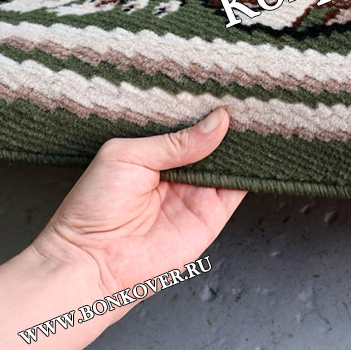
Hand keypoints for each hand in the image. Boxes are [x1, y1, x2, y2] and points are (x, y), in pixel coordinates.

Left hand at [30, 108, 245, 296]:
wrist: (92, 262)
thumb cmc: (93, 208)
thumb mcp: (128, 155)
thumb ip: (176, 140)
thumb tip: (218, 120)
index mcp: (154, 152)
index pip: (188, 124)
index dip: (205, 107)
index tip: (225, 87)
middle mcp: (178, 171)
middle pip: (213, 140)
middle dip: (228, 122)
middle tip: (247, 95)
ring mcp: (197, 193)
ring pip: (230, 161)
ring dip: (243, 143)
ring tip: (257, 115)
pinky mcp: (213, 215)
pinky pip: (239, 189)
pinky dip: (252, 170)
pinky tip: (258, 148)